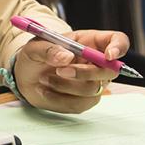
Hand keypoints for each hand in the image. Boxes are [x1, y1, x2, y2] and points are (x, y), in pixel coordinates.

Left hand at [13, 29, 129, 113]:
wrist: (25, 77)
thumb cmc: (35, 57)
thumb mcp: (35, 46)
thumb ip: (48, 48)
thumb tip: (66, 57)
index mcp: (90, 42)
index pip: (118, 40)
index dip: (119, 47)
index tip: (108, 55)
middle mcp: (96, 63)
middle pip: (110, 70)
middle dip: (85, 72)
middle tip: (59, 70)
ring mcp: (93, 83)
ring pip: (93, 89)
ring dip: (65, 85)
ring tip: (44, 79)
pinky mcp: (84, 101)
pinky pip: (79, 104)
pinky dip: (58, 98)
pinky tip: (44, 90)